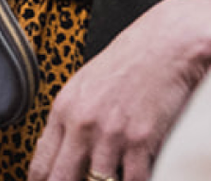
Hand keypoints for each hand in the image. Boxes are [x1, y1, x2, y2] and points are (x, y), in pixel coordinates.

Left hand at [27, 0, 210, 180]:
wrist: (168, 44)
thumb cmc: (132, 61)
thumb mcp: (87, 85)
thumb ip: (73, 118)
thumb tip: (63, 150)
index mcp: (64, 110)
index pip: (42, 164)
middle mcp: (82, 124)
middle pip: (61, 179)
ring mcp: (110, 134)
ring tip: (113, 177)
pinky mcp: (140, 141)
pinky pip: (133, 179)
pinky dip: (136, 180)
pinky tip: (138, 175)